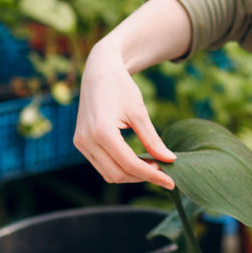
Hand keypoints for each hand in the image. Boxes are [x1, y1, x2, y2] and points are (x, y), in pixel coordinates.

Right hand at [74, 41, 175, 189]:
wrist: (99, 71)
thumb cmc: (121, 87)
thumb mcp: (139, 113)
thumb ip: (153, 139)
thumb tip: (170, 160)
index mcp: (101, 132)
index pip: (129, 164)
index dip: (152, 175)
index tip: (170, 181)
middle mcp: (86, 140)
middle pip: (117, 174)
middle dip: (142, 177)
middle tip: (164, 172)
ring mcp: (80, 143)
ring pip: (108, 174)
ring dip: (131, 175)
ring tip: (153, 166)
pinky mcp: (80, 142)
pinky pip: (101, 164)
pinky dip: (119, 167)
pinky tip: (137, 161)